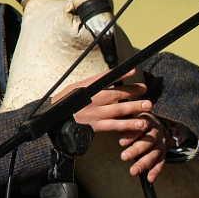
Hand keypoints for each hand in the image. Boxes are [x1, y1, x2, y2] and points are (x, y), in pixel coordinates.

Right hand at [54, 70, 168, 182]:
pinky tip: (140, 124)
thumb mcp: (74, 90)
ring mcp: (93, 114)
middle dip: (131, 91)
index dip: (120, 75)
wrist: (51, 123)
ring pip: (118, 110)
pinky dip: (128, 125)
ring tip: (148, 105)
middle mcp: (90, 100)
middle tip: (144, 89)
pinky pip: (114, 126)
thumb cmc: (65, 105)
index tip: (132, 70)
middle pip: (115, 94)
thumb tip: (109, 77)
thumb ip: (91, 84)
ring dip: (134, 107)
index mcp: (84, 88)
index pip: (104, 78)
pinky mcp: (95, 127)